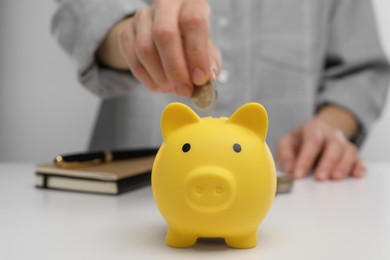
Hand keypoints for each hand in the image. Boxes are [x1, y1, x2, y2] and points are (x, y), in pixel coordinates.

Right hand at [97, 0, 220, 96]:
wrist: (164, 37)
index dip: (197, 53)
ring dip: (160, 77)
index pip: (193, 21)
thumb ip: (209, 64)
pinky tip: (160, 85)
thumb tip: (207, 79)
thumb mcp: (208, 50)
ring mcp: (142, 17)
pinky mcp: (126, 32)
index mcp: (191, 5)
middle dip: (175, 69)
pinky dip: (147, 79)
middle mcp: (165, 6)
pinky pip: (133, 60)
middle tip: (184, 90)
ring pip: (145, 49)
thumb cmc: (192, 44)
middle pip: (164, 34)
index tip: (200, 79)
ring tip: (173, 88)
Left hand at [276, 106, 365, 180]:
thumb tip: (289, 169)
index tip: (298, 174)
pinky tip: (357, 175)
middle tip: (320, 177)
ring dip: (343, 166)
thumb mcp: (287, 142)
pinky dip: (360, 167)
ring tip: (335, 178)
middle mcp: (331, 134)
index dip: (305, 158)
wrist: (318, 133)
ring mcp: (344, 144)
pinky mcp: (353, 155)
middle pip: (333, 146)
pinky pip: (359, 160)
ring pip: (348, 152)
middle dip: (327, 162)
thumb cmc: (300, 141)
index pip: (312, 141)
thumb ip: (285, 154)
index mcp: (314, 128)